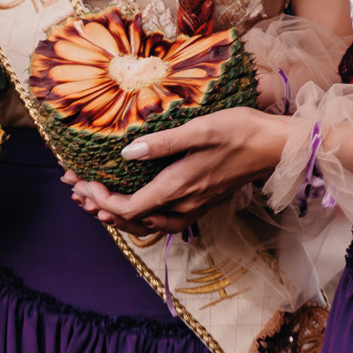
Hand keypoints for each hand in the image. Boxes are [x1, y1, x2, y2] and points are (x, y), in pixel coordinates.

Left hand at [68, 108, 290, 233]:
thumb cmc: (241, 130)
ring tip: (94, 201)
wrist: (277, 147)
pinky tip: (133, 203)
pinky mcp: (202, 202)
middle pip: (133, 220)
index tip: (82, 180)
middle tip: (75, 191)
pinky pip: (163, 219)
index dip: (101, 198)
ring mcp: (195, 206)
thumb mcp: (201, 128)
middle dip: (101, 207)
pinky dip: (140, 215)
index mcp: (180, 186)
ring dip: (118, 215)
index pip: (130, 207)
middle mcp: (185, 204)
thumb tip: (127, 151)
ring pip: (147, 223)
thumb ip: (164, 142)